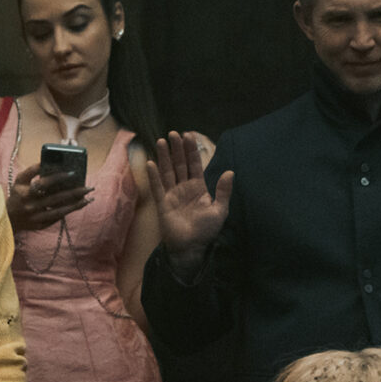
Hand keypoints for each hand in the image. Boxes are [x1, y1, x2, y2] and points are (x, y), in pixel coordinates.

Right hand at [9, 162, 90, 232]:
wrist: (7, 217)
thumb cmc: (18, 194)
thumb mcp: (20, 180)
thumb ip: (33, 170)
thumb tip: (50, 162)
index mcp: (24, 192)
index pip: (43, 183)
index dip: (58, 177)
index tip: (72, 173)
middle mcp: (30, 205)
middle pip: (55, 198)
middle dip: (74, 192)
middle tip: (89, 187)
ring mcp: (35, 217)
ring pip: (59, 211)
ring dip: (75, 205)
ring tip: (89, 198)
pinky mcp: (39, 226)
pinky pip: (57, 218)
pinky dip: (68, 211)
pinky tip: (79, 205)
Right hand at [149, 133, 232, 268]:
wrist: (192, 248)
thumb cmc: (206, 231)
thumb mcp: (220, 210)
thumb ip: (223, 191)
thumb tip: (230, 172)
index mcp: (198, 188)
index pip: (194, 164)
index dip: (191, 151)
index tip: (189, 135)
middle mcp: (184, 188)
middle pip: (179, 164)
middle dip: (177, 149)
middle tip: (173, 133)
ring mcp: (172, 195)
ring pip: (167, 171)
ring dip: (164, 157)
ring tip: (161, 141)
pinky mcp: (162, 204)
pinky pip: (157, 187)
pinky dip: (154, 176)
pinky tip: (151, 163)